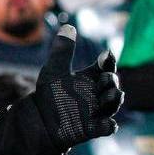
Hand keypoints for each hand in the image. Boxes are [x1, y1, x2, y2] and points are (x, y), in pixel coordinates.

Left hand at [33, 25, 122, 147]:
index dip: (107, 61)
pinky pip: (105, 128)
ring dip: (114, 100)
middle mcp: (97, 94)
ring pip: (112, 105)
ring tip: (113, 94)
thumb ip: (62, 51)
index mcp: (91, 78)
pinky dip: (107, 126)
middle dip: (111, 80)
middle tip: (106, 77)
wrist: (39, 119)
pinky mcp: (92, 128)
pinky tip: (108, 124)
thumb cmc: (50, 94)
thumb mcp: (54, 71)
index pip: (104, 66)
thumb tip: (68, 26)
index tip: (106, 54)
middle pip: (111, 85)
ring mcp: (96, 111)